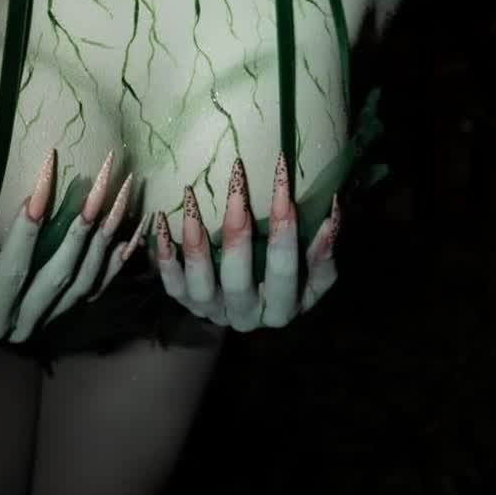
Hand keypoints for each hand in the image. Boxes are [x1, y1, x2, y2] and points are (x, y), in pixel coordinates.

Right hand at [0, 148, 148, 341]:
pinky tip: (135, 228)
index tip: (46, 171)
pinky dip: (119, 259)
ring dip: (109, 232)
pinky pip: (98, 287)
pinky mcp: (61, 313)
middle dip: (86, 218)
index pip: (18, 263)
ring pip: (88, 277)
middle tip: (102, 172)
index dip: (32, 221)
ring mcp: (48, 320)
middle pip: (64, 268)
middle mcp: (26, 323)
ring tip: (123, 187)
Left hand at [152, 152, 341, 331]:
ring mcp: (213, 312)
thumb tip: (334, 208)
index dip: (285, 226)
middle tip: (237, 178)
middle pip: (238, 276)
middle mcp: (246, 317)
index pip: (285, 269)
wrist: (250, 311)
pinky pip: (170, 282)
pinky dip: (164, 252)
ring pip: (200, 280)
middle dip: (237, 226)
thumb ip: (324, 248)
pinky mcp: (186, 304)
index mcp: (283, 309)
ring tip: (191, 193)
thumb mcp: (312, 274)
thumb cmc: (287, 281)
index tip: (283, 177)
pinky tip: (162, 218)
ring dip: (195, 236)